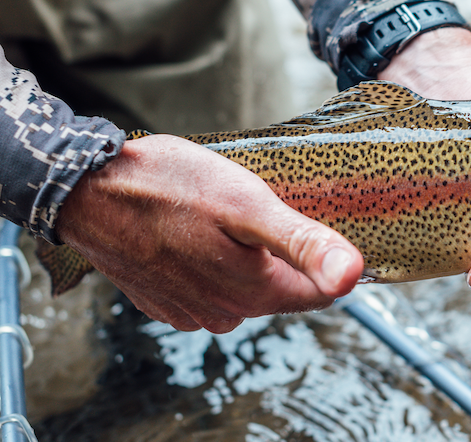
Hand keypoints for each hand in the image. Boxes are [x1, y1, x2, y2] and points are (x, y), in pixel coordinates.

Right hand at [56, 135, 364, 332]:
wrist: (85, 189)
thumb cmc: (167, 187)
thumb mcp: (247, 204)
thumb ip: (302, 243)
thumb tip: (354, 275)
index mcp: (254, 292)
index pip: (319, 292)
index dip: (325, 257)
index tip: (313, 220)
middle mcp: (225, 313)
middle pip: (281, 289)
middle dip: (281, 255)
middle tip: (262, 209)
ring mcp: (190, 310)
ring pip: (244, 289)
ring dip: (245, 258)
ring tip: (227, 217)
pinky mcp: (163, 300)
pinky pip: (208, 287)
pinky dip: (211, 262)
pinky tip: (198, 232)